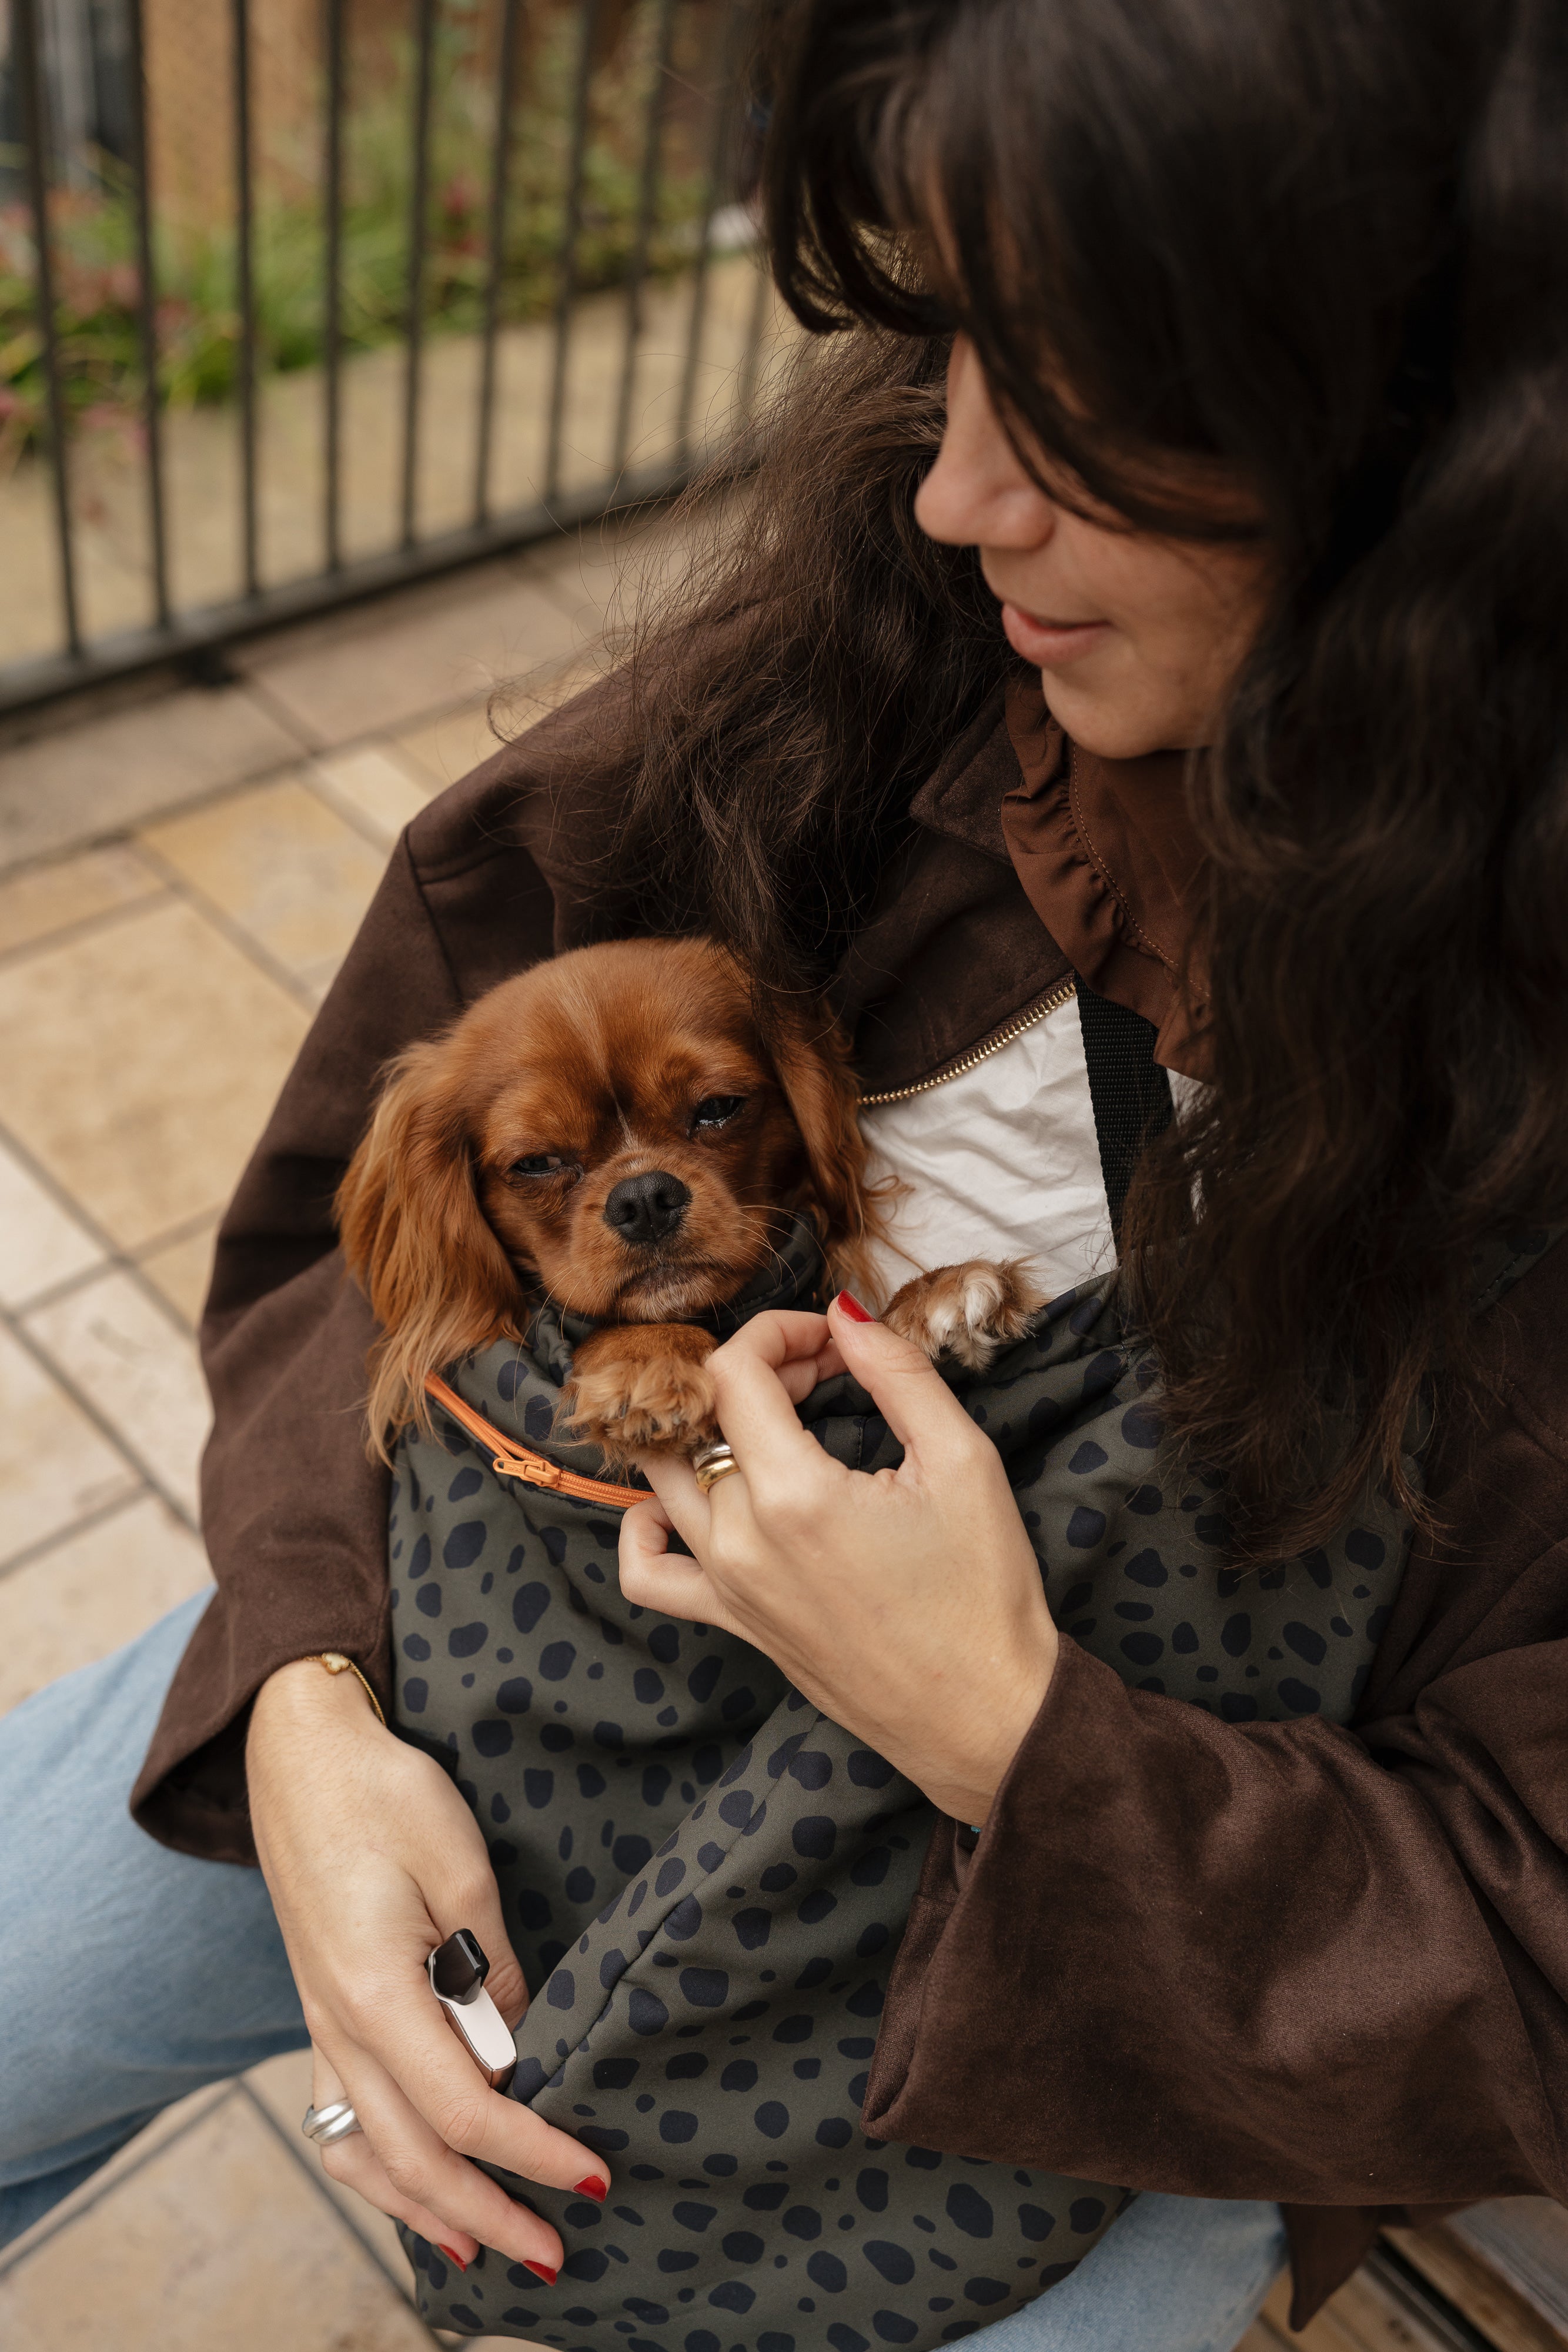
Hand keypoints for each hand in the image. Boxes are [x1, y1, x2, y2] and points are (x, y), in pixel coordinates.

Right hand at [247, 1660, 608, 2273]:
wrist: (301, 1754)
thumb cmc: (384, 1794)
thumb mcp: (459, 1864)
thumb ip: (489, 1965)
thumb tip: (515, 2044)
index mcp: (374, 1992)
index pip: (467, 2107)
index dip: (535, 2150)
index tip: (594, 2178)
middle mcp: (339, 2026)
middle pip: (419, 2153)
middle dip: (491, 2211)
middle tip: (557, 2252)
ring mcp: (322, 2025)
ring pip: (369, 2153)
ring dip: (430, 2208)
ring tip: (486, 2249)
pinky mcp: (321, 2013)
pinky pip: (342, 2120)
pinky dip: (379, 2172)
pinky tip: (414, 2192)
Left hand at [619, 1297, 1057, 1822]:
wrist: (985, 1713)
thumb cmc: (984, 1593)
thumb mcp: (962, 1460)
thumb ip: (897, 1372)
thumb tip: (843, 1314)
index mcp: (795, 1497)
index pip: (735, 1371)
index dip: (779, 1331)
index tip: (832, 1341)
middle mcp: (741, 1542)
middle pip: (708, 1414)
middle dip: (765, 1372)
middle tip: (830, 1377)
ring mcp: (728, 1587)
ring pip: (666, 1475)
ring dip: (713, 1426)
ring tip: (780, 1424)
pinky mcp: (733, 1622)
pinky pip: (649, 1570)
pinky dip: (647, 1524)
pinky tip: (692, 1499)